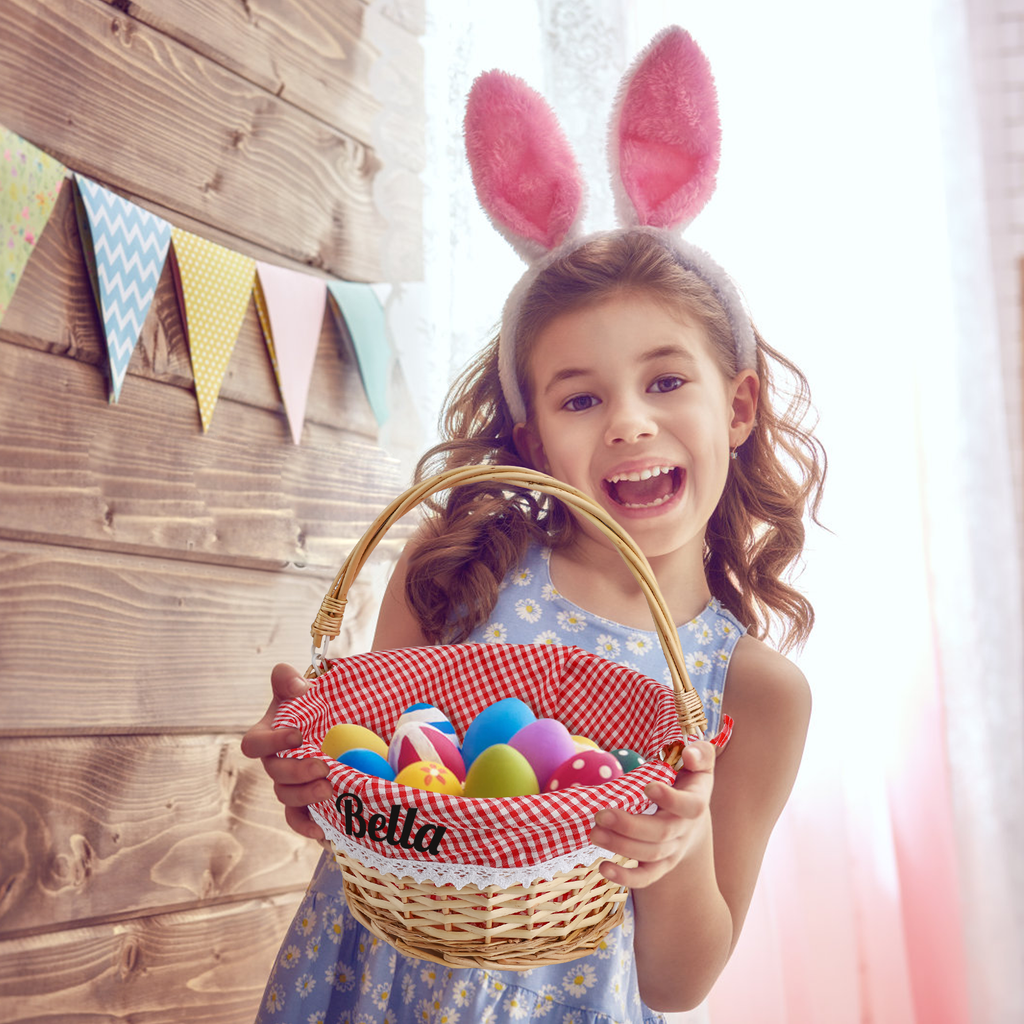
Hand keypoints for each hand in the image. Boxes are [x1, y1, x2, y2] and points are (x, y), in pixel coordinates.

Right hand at [240, 663, 331, 839]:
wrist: (337, 716)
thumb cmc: (312, 700)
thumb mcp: (298, 684)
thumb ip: (287, 679)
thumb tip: (297, 688)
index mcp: (268, 735)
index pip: (255, 744)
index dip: (272, 742)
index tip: (298, 735)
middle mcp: (275, 762)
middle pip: (275, 774)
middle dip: (297, 773)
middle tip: (323, 767)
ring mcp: (290, 783)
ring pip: (287, 798)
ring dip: (305, 797)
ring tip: (330, 790)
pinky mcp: (306, 799)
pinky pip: (299, 819)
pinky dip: (308, 827)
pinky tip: (324, 832)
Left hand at [589, 740, 715, 888]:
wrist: (692, 818)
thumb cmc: (689, 780)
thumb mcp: (700, 762)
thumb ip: (700, 753)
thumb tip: (689, 753)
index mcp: (696, 801)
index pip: (690, 806)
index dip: (671, 799)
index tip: (647, 787)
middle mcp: (685, 829)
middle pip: (662, 833)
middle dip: (630, 826)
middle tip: (600, 814)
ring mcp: (673, 850)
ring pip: (650, 855)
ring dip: (620, 846)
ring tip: (594, 832)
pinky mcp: (660, 865)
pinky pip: (646, 877)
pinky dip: (626, 878)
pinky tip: (604, 868)